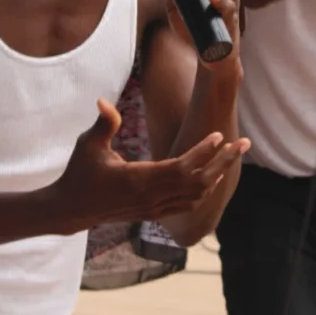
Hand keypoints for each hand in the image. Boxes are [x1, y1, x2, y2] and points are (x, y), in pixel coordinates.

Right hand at [53, 99, 249, 233]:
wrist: (72, 209)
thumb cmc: (80, 173)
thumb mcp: (87, 145)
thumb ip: (103, 124)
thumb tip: (104, 101)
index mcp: (138, 179)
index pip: (181, 167)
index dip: (202, 152)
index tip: (219, 135)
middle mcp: (151, 197)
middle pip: (198, 181)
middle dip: (223, 161)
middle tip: (243, 142)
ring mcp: (154, 208)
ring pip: (197, 195)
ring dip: (217, 175)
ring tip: (232, 154)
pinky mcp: (153, 214)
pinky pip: (187, 204)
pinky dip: (204, 191)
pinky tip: (213, 176)